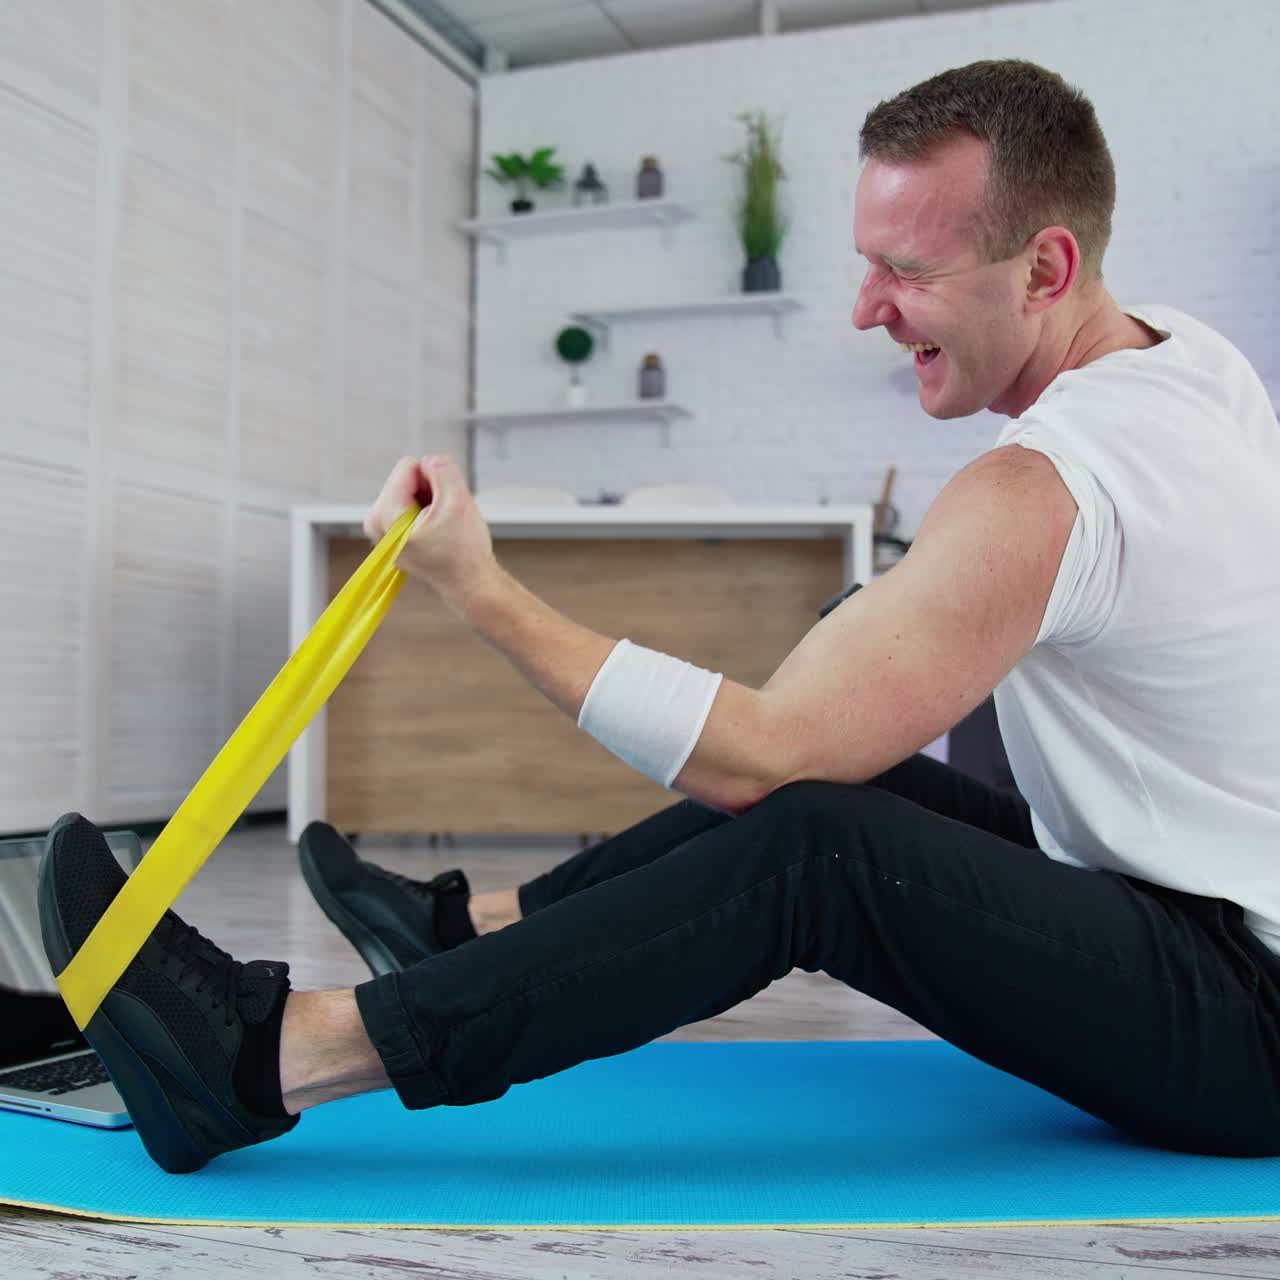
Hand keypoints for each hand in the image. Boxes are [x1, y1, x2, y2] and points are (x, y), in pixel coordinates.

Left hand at [364, 455, 498, 608]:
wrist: (469, 585)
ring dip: (432, 501)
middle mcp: (375, 522)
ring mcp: (381, 529)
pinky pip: (412, 502)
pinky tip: (438, 532)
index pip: (410, 466)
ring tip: (443, 527)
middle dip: (432, 491)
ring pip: (412, 488)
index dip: (436, 480)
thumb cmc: (464, 551)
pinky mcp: (392, 532)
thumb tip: (430, 460)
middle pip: (407, 477)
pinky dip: (428, 511)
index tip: (445, 507)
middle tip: (445, 520)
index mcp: (385, 515)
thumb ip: (442, 469)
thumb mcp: (458, 501)